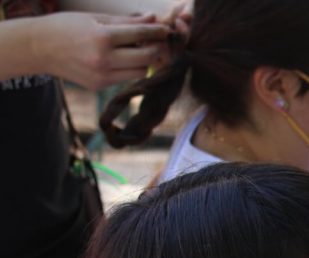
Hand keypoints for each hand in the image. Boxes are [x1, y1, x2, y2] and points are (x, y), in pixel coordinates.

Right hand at [31, 12, 171, 89]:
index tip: (166, 30)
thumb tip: (153, 19)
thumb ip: (126, 21)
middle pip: (147, 58)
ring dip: (145, 62)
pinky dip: (130, 69)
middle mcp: (103, 59)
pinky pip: (126, 79)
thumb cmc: (66, 27)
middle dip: (155, 49)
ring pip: (140, 72)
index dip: (157, 32)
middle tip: (156, 42)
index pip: (141, 35)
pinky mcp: (99, 86)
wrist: (38, 48)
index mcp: (102, 37)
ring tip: (137, 51)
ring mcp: (101, 75)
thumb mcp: (95, 18)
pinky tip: (123, 60)